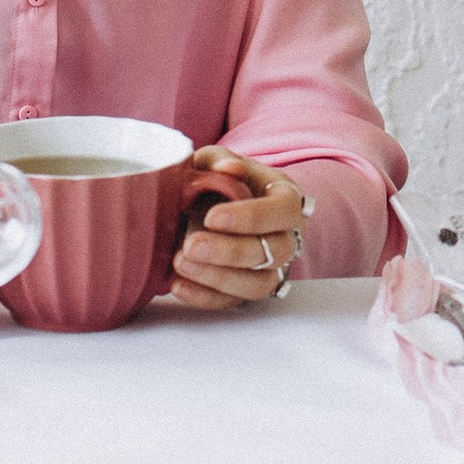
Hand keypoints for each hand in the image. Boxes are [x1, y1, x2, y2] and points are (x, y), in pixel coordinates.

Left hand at [170, 148, 309, 312]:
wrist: (215, 205)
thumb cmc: (221, 180)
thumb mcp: (219, 161)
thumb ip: (221, 160)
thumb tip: (227, 168)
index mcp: (285, 199)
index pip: (283, 211)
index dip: (251, 218)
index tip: (212, 217)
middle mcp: (287, 237)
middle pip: (274, 252)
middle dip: (230, 252)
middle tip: (191, 245)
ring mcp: (271, 268)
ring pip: (259, 285)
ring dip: (218, 278)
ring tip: (180, 264)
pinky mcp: (247, 290)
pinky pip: (233, 303)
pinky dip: (204, 297)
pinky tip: (177, 284)